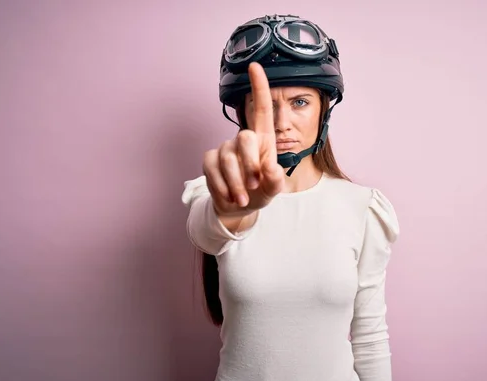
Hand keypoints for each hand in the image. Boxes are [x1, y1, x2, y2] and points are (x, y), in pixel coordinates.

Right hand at [203, 62, 283, 217]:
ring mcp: (224, 148)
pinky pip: (213, 169)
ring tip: (243, 199)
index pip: (262, 109)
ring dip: (237, 183)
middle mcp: (243, 140)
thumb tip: (271, 168)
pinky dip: (223, 186)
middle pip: (244, 137)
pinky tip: (230, 197)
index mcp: (263, 141)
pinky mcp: (210, 160)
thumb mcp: (274, 188)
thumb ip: (277, 180)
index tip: (254, 66)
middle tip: (255, 186)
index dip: (259, 87)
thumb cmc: (260, 191)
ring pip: (228, 159)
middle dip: (250, 164)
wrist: (238, 208)